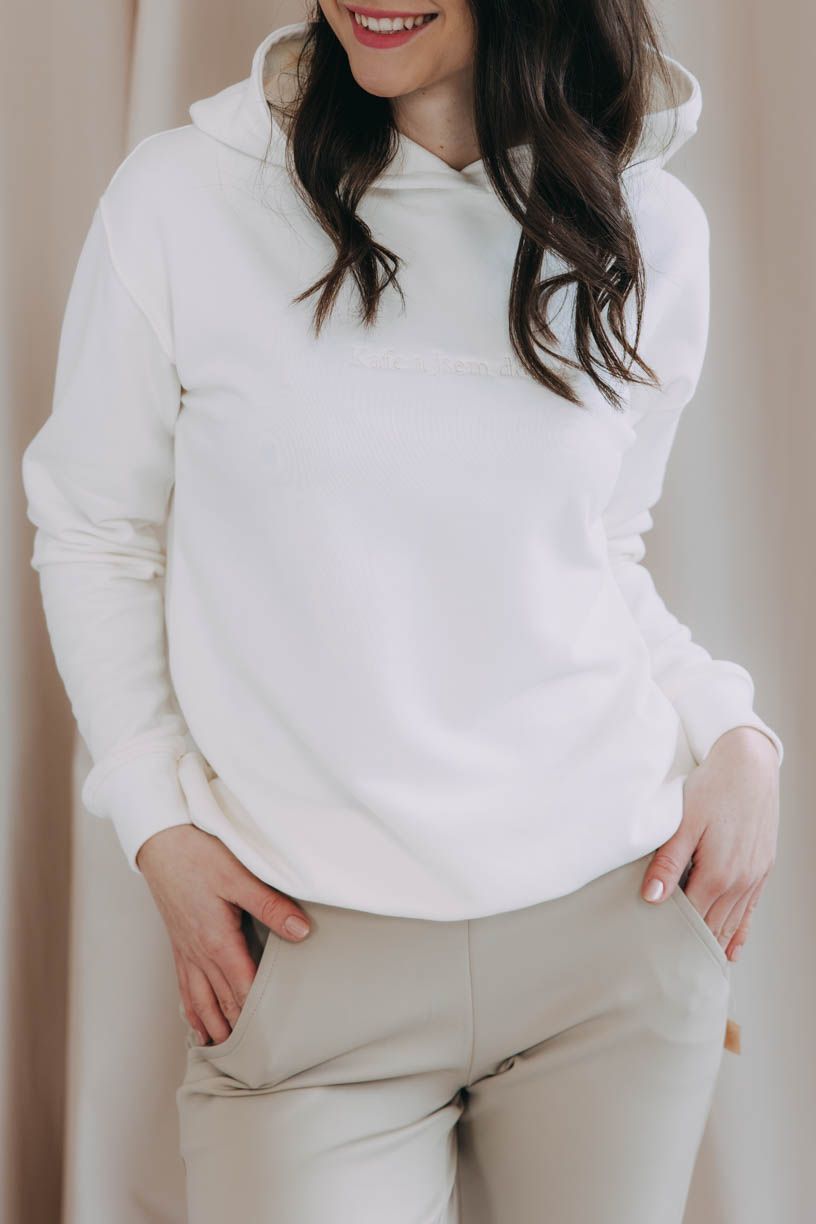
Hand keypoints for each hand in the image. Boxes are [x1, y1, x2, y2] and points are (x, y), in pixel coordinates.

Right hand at [136, 824, 311, 1045]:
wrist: (160, 843)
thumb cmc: (198, 856)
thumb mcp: (239, 877)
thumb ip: (271, 906)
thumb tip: (302, 933)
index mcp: (218, 942)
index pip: (244, 989)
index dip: (260, 1015)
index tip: (276, 1038)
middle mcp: (200, 954)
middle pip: (223, 1002)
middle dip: (239, 1029)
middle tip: (257, 1059)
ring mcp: (186, 951)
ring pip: (201, 1001)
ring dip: (215, 1027)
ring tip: (227, 1053)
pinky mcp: (178, 944)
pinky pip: (185, 988)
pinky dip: (192, 1011)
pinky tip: (197, 1024)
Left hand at [640, 726, 779, 961]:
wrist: (750, 763)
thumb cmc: (712, 787)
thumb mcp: (683, 823)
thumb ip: (667, 863)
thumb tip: (651, 899)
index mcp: (717, 874)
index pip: (690, 919)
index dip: (670, 937)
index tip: (652, 953)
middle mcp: (740, 882)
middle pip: (711, 927)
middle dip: (690, 946)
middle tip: (667, 968)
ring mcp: (755, 877)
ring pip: (731, 923)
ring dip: (713, 944)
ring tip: (692, 966)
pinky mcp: (763, 869)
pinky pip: (750, 912)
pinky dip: (739, 933)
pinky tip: (731, 951)